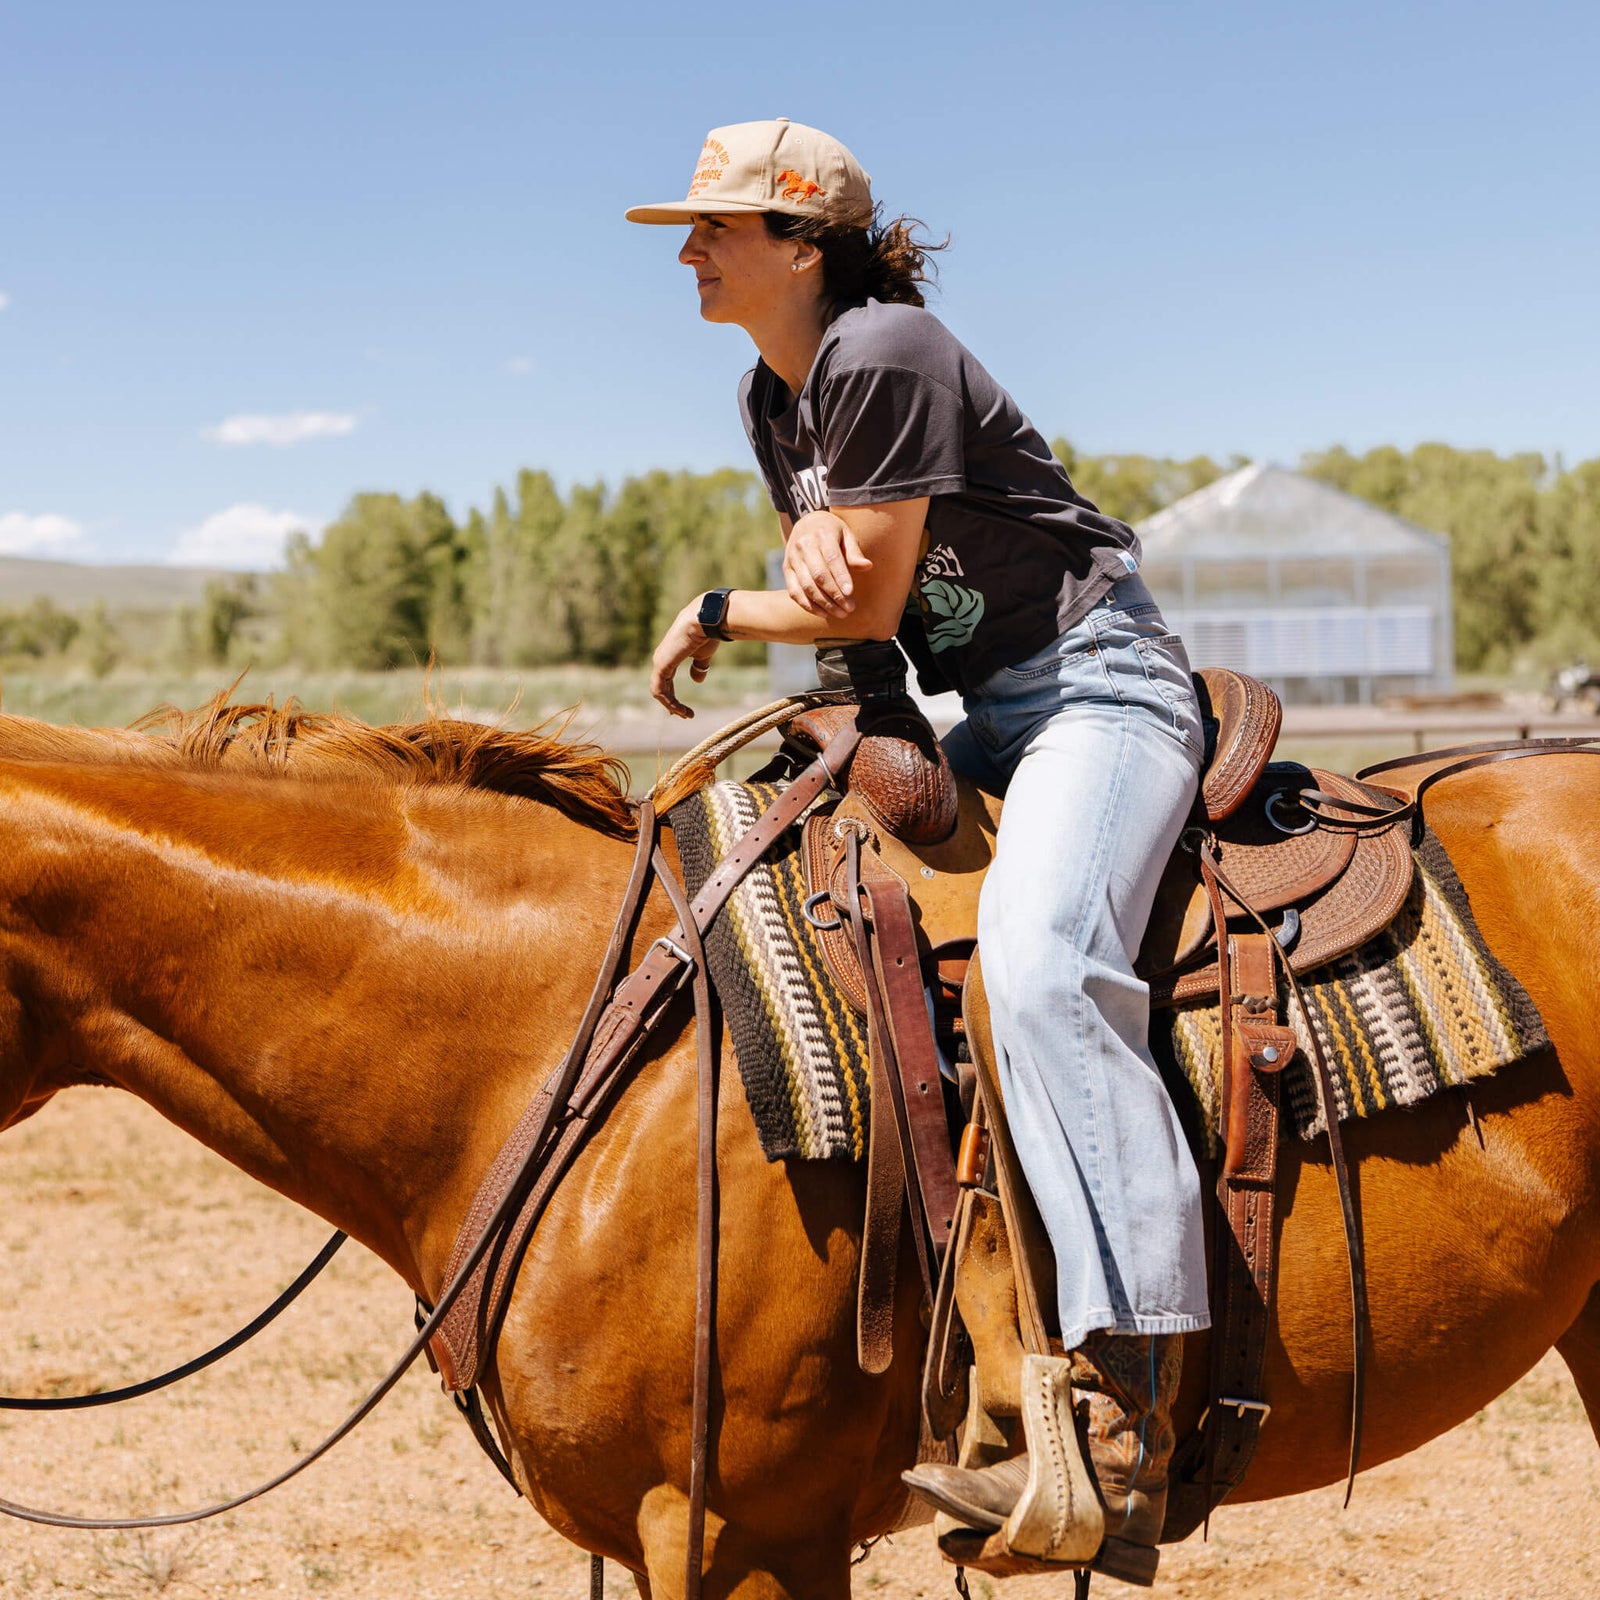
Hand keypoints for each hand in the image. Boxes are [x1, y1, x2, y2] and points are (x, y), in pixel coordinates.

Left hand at [651, 604, 719, 718]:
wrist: (704, 620)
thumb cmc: (706, 634)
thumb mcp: (703, 655)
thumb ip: (699, 667)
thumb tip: (697, 679)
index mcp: (670, 655)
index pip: (666, 679)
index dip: (672, 695)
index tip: (683, 709)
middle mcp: (662, 658)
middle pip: (661, 687)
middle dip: (672, 704)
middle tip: (685, 715)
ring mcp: (659, 661)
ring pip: (659, 691)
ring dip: (672, 706)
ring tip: (687, 715)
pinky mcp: (661, 665)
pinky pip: (660, 690)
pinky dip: (668, 702)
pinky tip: (679, 709)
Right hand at [784, 510, 874, 617]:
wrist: (807, 523)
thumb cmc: (833, 532)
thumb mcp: (846, 535)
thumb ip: (854, 552)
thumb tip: (867, 566)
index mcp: (822, 534)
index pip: (832, 558)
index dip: (840, 577)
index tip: (850, 593)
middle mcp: (804, 545)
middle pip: (818, 575)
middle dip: (834, 594)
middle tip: (849, 609)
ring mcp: (792, 558)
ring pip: (806, 586)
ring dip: (823, 603)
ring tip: (840, 613)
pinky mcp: (787, 569)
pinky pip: (794, 591)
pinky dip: (808, 605)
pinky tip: (823, 613)